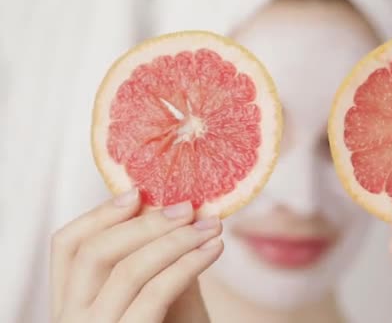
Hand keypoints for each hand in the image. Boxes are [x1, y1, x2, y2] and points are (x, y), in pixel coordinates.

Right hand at [51, 188, 222, 322]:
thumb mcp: (162, 295)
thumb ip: (160, 259)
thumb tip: (174, 209)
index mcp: (74, 302)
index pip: (67, 247)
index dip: (100, 213)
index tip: (138, 191)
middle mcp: (72, 320)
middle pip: (93, 253)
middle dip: (145, 223)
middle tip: (188, 207)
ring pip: (125, 270)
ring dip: (175, 240)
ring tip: (212, 226)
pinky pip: (154, 294)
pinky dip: (188, 264)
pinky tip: (214, 249)